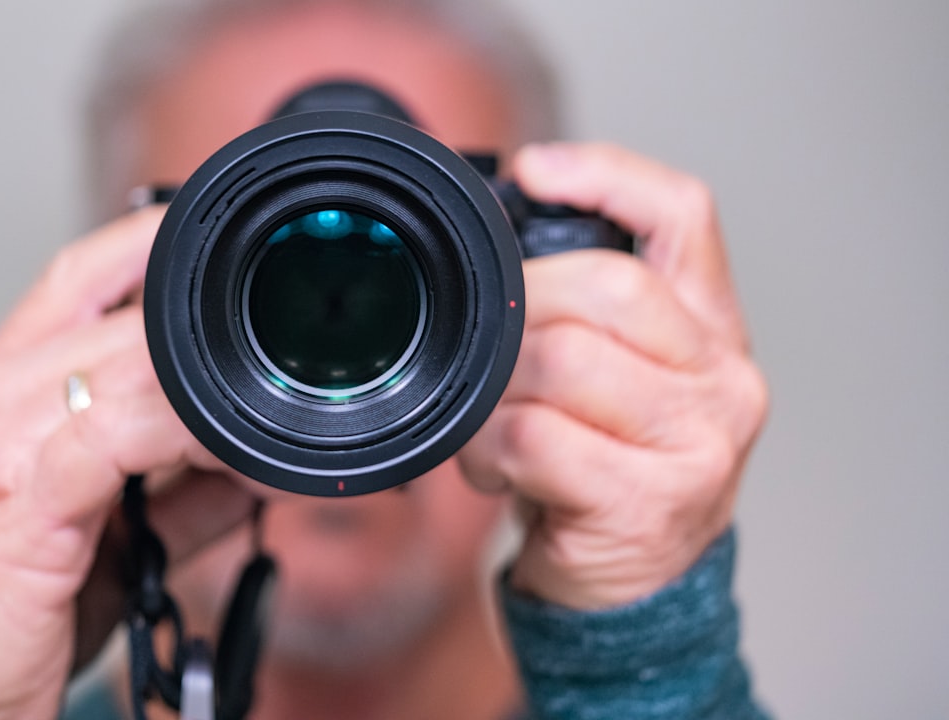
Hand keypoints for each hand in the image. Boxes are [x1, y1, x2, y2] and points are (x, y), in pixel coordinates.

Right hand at [0, 208, 256, 719]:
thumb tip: (257, 466)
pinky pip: (118, 434)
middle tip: (286, 351)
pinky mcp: (11, 494)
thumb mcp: (103, 531)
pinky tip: (238, 458)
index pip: (79, 276)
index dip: (158, 246)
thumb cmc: (4, 611)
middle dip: (205, 319)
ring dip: (212, 382)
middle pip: (111, 303)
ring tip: (271, 418)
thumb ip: (175, 486)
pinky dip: (190, 433)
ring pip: (126, 359)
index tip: (234, 256)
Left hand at [459, 143, 768, 609]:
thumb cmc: (607, 470)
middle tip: (485, 348)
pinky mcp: (648, 502)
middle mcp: (722, 380)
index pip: (684, 217)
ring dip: (494, 390)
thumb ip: (585, 314)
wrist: (628, 589)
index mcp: (713, 331)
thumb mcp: (615, 380)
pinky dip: (489, 448)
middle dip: (519, 308)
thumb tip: (498, 248)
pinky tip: (495, 468)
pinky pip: (534, 436)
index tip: (535, 169)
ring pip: (560, 360)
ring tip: (489, 422)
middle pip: (607, 287)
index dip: (609, 175)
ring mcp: (697, 444)